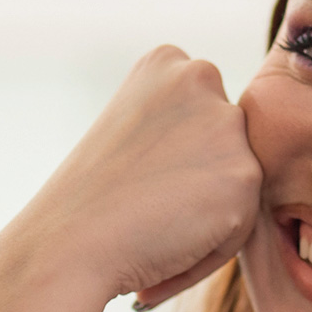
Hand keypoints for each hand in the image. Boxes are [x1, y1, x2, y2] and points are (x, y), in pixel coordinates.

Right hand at [13, 47, 261, 310]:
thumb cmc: (92, 200)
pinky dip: (211, 249)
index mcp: (167, 62)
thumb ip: (180, 125)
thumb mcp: (132, 131)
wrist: (67, 245)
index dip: (172, 163)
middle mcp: (200, 77)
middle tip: (146, 207)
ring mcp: (225, 123)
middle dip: (195, 186)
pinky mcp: (244, 174)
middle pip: (228, 149)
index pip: (204, 120)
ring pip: (239, 186)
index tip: (135, 179)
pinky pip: (244, 224)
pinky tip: (167, 246)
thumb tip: (222, 150)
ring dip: (206, 217)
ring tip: (156, 229)